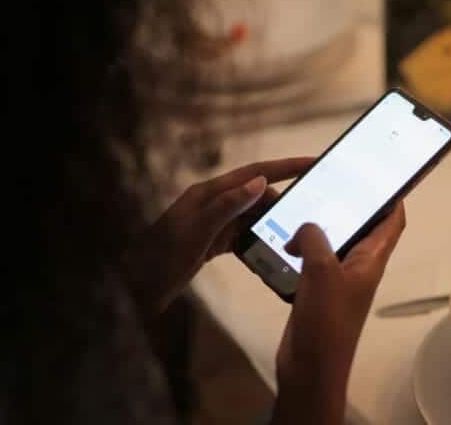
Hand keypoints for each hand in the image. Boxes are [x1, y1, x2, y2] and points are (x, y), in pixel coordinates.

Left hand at [125, 157, 314, 317]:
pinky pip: (244, 234)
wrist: (137, 288)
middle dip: (280, 204)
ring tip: (291, 237)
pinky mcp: (214, 241)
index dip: (285, 166)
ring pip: (252, 215)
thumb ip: (227, 205)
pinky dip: (258, 239)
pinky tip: (269, 251)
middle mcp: (213, 203)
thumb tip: (259, 182)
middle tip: (303, 221)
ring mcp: (213, 222)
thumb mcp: (197, 231)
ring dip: (270, 223)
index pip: (254, 172)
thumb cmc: (162, 258)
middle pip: (257, 194)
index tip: (313, 162)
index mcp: (208, 193)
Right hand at [271, 204, 405, 424]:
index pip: (392, 223)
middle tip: (332, 185)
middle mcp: (358, 268)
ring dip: (319, 228)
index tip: (385, 178)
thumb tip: (305, 228)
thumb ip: (315, 238)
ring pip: (333, 245)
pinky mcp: (318, 292)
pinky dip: (300, 250)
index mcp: (371, 261)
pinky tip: (283, 242)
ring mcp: (338, 281)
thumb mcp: (322, 270)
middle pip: (361, 229)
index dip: (393, 199)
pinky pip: (312, 262)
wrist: (310, 368)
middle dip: (350, 208)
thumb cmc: (326, 321)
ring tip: (301, 208)